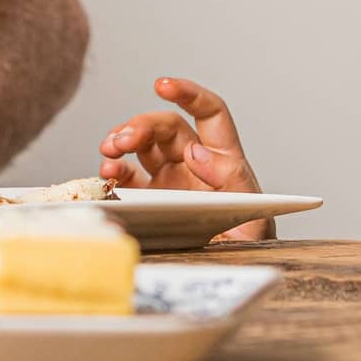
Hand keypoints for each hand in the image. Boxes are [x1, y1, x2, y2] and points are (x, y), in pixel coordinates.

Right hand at [97, 78, 270, 241]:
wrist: (233, 275)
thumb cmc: (248, 244)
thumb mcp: (253, 216)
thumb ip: (231, 181)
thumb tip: (197, 152)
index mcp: (223, 159)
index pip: (209, 113)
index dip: (189, 94)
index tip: (162, 85)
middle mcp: (194, 162)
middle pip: (166, 127)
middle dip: (142, 125)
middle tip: (122, 139)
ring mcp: (170, 179)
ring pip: (143, 145)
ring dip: (123, 140)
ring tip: (108, 149)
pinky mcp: (151, 199)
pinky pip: (129, 176)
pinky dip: (115, 170)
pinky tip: (106, 173)